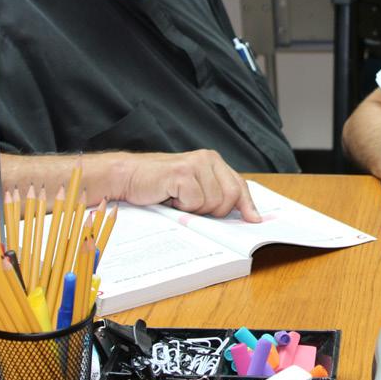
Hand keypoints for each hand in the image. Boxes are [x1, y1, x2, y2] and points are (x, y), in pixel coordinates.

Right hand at [113, 150, 260, 221]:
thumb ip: (216, 195)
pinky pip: (195, 202)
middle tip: (191, 206)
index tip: (253, 220)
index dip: (247, 205)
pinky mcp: (183, 173)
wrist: (127, 177)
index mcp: (213, 161)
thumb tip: (244, 215)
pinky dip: (182, 207)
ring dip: (194, 209)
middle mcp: (208, 159)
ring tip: (178, 199)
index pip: (239, 185)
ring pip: (214, 202)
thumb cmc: (158, 185)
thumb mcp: (192, 188)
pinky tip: (170, 197)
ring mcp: (196, 164)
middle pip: (231, 197)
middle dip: (214, 211)